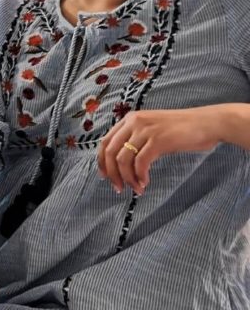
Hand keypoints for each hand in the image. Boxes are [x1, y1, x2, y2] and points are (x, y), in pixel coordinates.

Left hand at [98, 106, 225, 194]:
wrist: (206, 123)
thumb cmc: (181, 130)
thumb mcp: (152, 130)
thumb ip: (136, 140)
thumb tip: (121, 163)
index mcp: (129, 119)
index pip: (105, 142)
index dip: (102, 162)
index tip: (105, 177)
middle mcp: (133, 122)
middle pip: (110, 152)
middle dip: (112, 174)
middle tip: (119, 189)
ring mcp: (145, 130)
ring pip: (123, 159)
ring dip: (127, 178)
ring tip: (136, 189)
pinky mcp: (158, 140)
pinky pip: (141, 162)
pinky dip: (140, 176)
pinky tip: (145, 182)